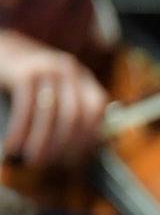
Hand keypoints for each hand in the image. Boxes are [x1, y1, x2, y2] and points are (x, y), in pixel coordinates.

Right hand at [0, 32, 108, 166]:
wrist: (0, 50)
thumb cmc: (28, 81)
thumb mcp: (55, 91)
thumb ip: (68, 114)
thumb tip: (77, 156)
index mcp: (83, 78)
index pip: (95, 112)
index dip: (86, 139)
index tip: (72, 159)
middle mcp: (69, 70)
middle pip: (74, 115)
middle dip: (62, 145)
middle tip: (49, 164)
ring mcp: (47, 68)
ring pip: (51, 113)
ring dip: (42, 142)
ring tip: (33, 160)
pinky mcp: (25, 72)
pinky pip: (26, 107)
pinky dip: (21, 131)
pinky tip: (13, 146)